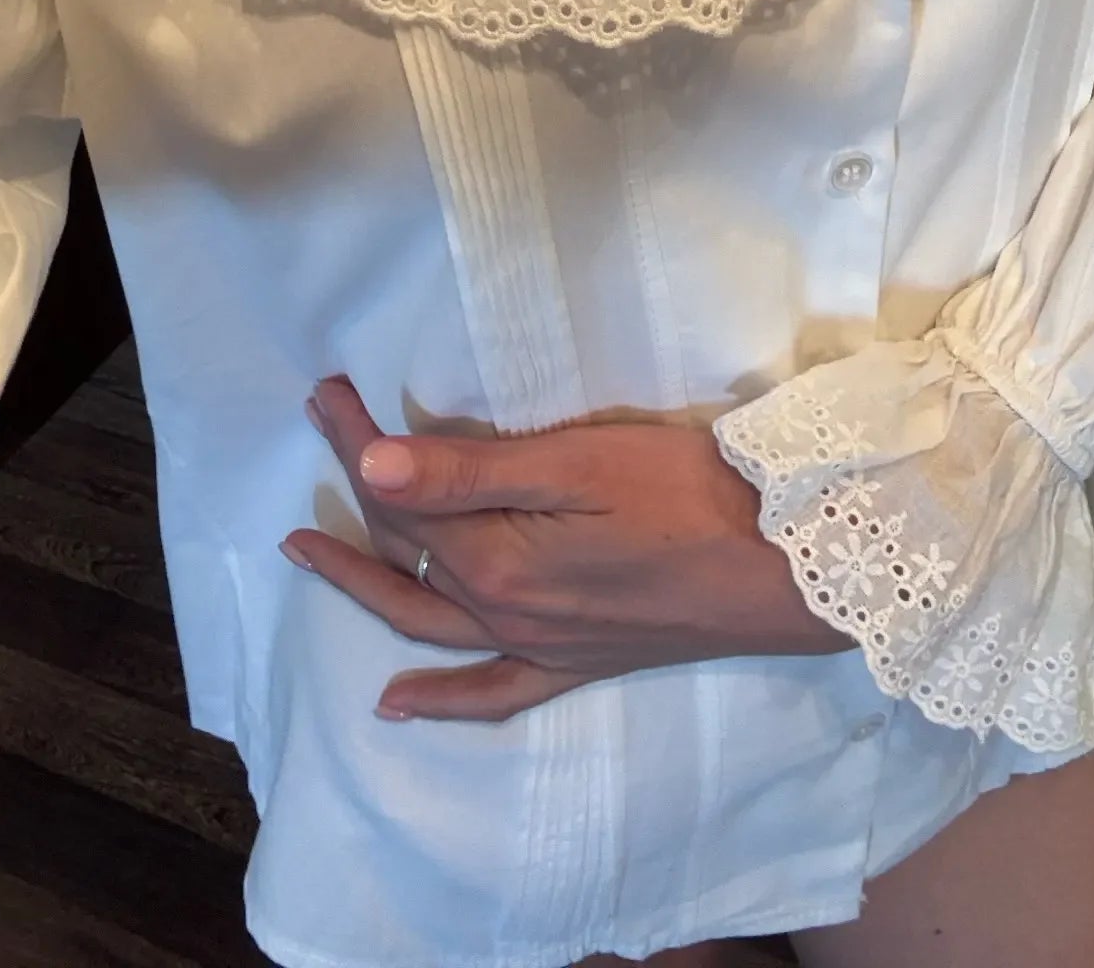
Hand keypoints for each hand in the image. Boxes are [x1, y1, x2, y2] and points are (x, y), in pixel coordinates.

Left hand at [282, 375, 854, 722]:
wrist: (786, 563)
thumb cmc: (687, 491)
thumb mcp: (575, 464)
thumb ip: (469, 472)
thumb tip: (369, 467)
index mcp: (496, 559)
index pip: (404, 495)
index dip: (359, 440)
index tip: (330, 391)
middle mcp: (501, 613)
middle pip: (406, 547)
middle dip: (357, 485)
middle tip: (325, 421)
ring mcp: (537, 645)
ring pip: (425, 617)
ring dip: (362, 582)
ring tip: (307, 551)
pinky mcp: (576, 663)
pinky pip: (491, 692)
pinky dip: (440, 699)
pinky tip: (400, 702)